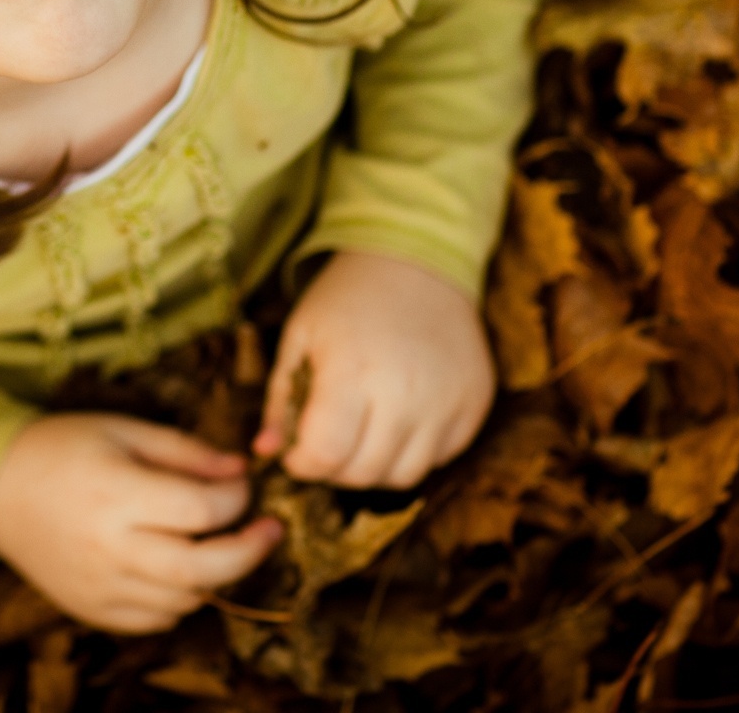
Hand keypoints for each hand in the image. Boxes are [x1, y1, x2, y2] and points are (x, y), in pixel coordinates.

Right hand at [0, 413, 281, 633]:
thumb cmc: (60, 448)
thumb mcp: (123, 429)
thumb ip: (185, 451)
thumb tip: (241, 470)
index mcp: (118, 495)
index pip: (203, 511)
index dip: (238, 498)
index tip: (243, 484)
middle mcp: (110, 549)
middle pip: (203, 570)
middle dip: (249, 552)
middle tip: (270, 531)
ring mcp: (100, 587)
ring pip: (185, 601)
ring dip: (214, 576)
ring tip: (215, 544)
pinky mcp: (91, 609)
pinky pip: (154, 621)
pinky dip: (178, 600)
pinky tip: (175, 569)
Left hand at [253, 249, 493, 486]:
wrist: (416, 261)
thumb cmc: (346, 299)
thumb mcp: (298, 337)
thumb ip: (279, 400)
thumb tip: (264, 452)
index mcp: (353, 371)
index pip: (327, 454)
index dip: (303, 464)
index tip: (296, 453)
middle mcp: (407, 393)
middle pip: (364, 473)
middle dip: (334, 468)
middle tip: (325, 441)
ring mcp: (448, 401)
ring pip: (405, 476)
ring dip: (374, 467)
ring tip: (360, 432)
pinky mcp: (475, 404)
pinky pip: (440, 456)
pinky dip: (413, 451)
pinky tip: (397, 418)